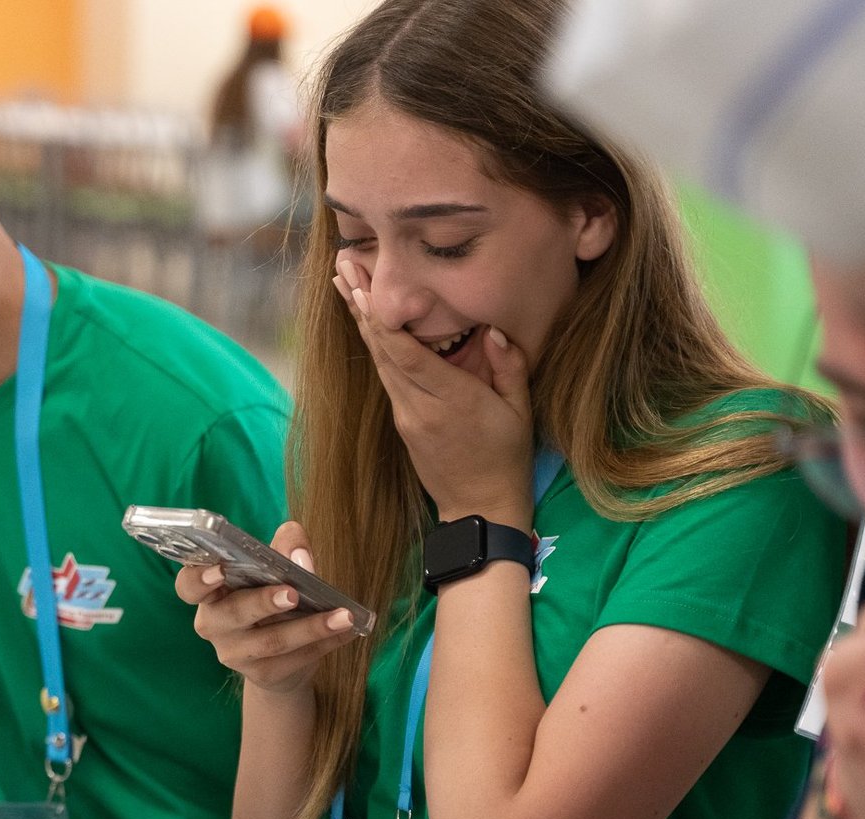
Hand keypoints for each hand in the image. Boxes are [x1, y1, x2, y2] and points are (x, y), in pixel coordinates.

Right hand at [175, 521, 361, 693]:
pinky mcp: (262, 674)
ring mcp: (235, 653)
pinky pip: (295, 658)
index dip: (199, 579)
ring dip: (310, 627)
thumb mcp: (276, 568)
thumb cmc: (272, 596)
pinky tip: (348, 630)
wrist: (282, 656)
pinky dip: (325, 643)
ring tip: (343, 616)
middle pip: (233, 614)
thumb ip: (285, 548)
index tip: (219, 571)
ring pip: (270, 641)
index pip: (188, 586)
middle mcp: (214, 624)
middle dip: (263, 602)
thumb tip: (300, 555)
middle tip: (293, 593)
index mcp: (209, 592)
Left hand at [335, 257, 533, 526]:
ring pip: (378, 361)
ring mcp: (406, 416)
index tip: (366, 285)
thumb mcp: (520, 412)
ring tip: (344, 280)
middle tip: (343, 264)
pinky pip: (386, 375)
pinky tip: (366, 319)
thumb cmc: (506, 458)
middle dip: (362, 304)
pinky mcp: (402, 422)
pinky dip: (374, 343)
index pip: (407, 354)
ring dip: (361, 319)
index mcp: (451, 401)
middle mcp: (419, 407)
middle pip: (382, 349)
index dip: (383, 319)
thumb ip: (509, 368)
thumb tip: (495, 331)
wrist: (480, 509)